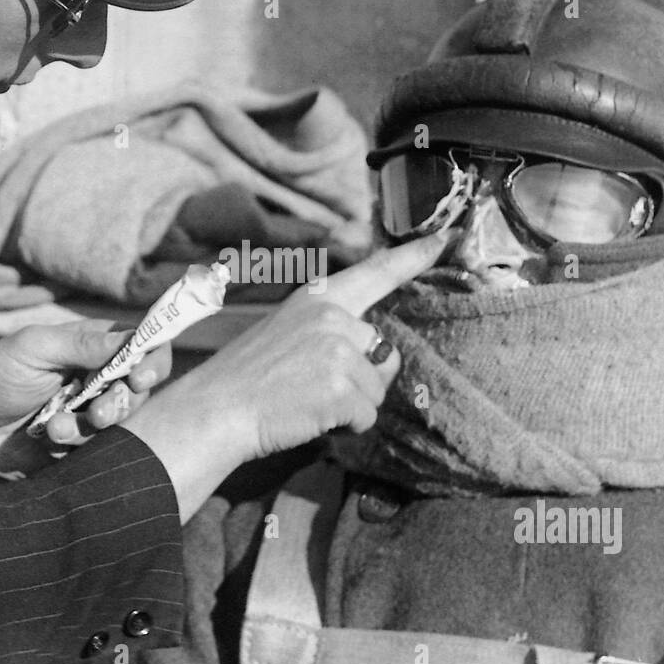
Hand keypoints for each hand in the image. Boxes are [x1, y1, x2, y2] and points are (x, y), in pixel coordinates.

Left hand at [0, 321, 172, 479]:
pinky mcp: (79, 444)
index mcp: (91, 346)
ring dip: (93, 425)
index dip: (153, 360)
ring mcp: (89, 411)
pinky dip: (75, 442)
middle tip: (99, 412)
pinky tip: (48, 437)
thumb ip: (81, 344)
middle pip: (140, 388)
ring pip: (121, 420)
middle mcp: (97, 377)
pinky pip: (98, 447)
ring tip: (57, 427)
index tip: (141, 377)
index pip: (143, 346)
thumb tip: (133, 339)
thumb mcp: (32, 349)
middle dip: (123, 402)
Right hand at [122, 229, 451, 519]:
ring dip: (350, 406)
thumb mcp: (287, 331)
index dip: (415, 256)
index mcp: (318, 297)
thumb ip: (330, 329)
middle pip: (383, 354)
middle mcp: (333, 316)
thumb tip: (376, 352)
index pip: (376, 271)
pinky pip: (366, 416)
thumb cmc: (247, 379)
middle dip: (360, 380)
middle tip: (312, 387)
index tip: (448, 237)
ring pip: (377, 390)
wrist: (215, 410)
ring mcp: (338, 349)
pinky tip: (311, 417)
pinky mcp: (342, 386)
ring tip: (307, 402)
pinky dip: (345, 426)